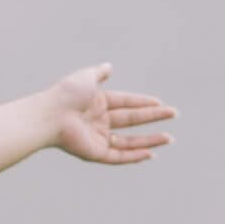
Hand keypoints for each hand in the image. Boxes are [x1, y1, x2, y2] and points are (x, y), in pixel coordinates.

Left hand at [47, 63, 175, 165]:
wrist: (50, 115)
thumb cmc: (65, 95)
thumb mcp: (85, 77)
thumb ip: (98, 73)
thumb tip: (109, 66)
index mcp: (96, 103)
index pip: (125, 102)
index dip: (143, 103)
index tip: (161, 103)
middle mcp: (97, 121)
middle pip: (130, 120)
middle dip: (153, 118)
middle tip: (174, 114)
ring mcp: (96, 138)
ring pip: (128, 141)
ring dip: (149, 140)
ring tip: (169, 138)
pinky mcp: (94, 153)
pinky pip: (118, 157)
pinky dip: (134, 156)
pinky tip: (151, 154)